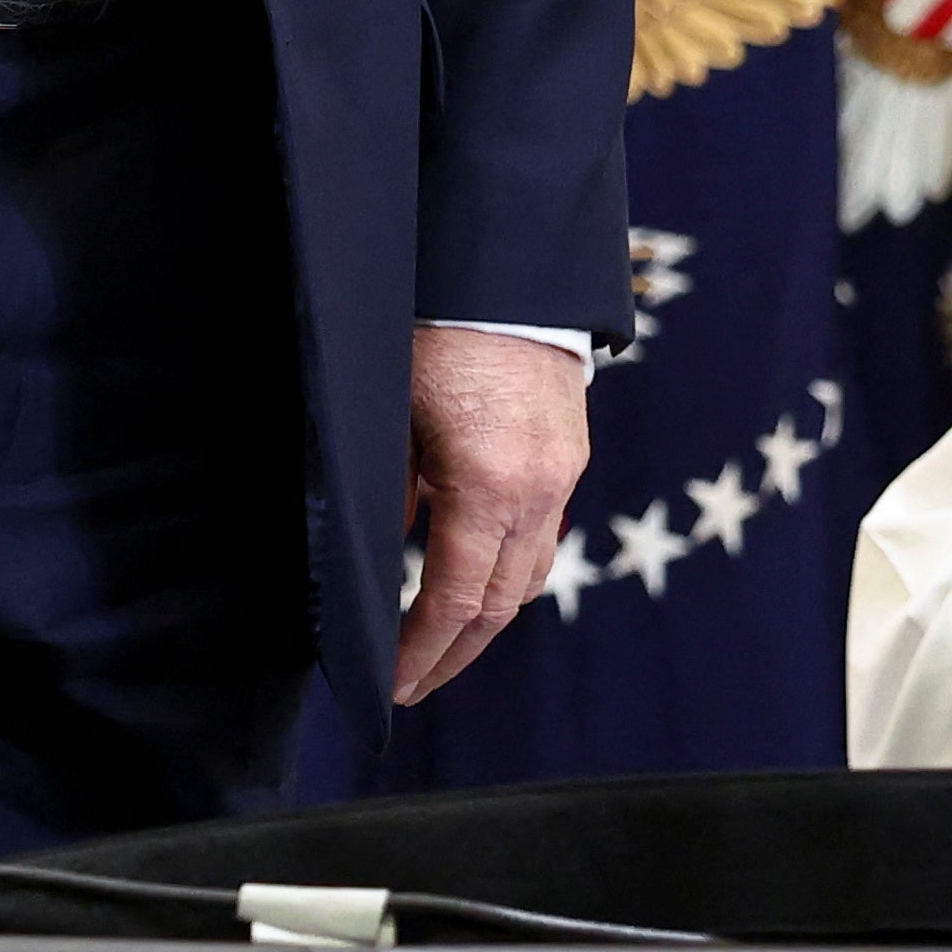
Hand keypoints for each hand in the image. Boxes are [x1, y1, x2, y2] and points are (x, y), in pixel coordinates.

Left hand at [393, 326, 588, 706]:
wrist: (504, 267)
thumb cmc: (431, 331)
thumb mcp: (390, 415)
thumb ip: (389, 492)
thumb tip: (381, 552)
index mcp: (486, 483)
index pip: (455, 598)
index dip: (421, 650)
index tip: (392, 684)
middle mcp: (537, 489)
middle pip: (501, 603)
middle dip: (454, 652)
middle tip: (411, 683)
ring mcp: (562, 473)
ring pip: (529, 574)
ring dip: (485, 614)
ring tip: (439, 639)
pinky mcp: (570, 454)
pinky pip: (542, 534)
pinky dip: (505, 565)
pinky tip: (468, 566)